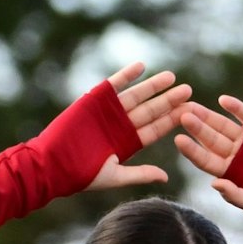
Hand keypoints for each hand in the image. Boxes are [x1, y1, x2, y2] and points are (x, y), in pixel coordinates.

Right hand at [86, 63, 191, 191]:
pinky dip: (126, 75)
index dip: (172, 119)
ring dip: (153, 85)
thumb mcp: (115, 176)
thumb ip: (140, 174)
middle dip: (169, 100)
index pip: (156, 128)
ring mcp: (109, 111)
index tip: (191, 112)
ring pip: (136, 95)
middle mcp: (122, 125)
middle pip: (151, 110)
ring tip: (171, 76)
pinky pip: (113, 84)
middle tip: (188, 90)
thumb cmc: (81, 175)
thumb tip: (166, 177)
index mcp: (129, 142)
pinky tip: (141, 66)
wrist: (51, 164)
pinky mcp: (94, 100)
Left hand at [177, 96, 242, 217]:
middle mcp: (234, 155)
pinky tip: (223, 100)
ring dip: (208, 115)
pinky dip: (236, 108)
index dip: (192, 150)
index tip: (178, 139)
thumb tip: (215, 184)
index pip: (206, 160)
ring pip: (223, 126)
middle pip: (210, 139)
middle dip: (196, 128)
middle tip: (180, 115)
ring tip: (192, 106)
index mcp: (229, 173)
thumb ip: (236, 195)